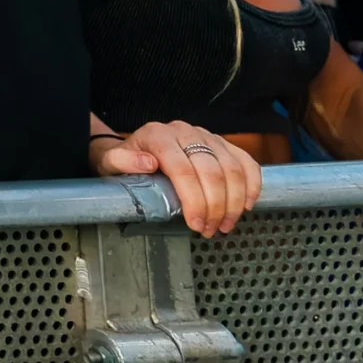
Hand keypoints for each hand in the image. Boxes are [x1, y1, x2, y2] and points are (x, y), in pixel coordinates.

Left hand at [95, 119, 260, 234]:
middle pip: (213, 171)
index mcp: (158, 136)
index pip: (183, 170)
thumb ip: (122, 161)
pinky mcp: (224, 144)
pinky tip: (247, 206)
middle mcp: (186, 132)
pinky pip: (247, 162)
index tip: (195, 224)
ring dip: (235, 202)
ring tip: (224, 225)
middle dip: (215, 207)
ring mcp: (208, 136)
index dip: (194, 200)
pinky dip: (252, 186)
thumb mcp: (110, 162)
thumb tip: (147, 163)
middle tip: (209, 231)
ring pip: (233, 169)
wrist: (135, 147)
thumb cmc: (122, 161)